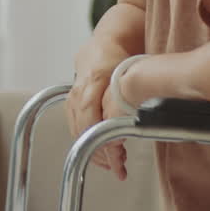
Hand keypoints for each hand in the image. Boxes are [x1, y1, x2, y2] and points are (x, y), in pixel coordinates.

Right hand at [68, 37, 129, 179]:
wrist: (107, 42)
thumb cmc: (122, 56)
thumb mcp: (131, 73)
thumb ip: (130, 93)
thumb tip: (137, 117)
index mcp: (93, 80)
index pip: (90, 119)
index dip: (102, 141)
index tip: (116, 156)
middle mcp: (79, 90)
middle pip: (83, 129)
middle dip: (100, 153)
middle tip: (118, 168)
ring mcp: (73, 96)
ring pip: (78, 131)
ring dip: (95, 149)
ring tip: (114, 162)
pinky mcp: (72, 103)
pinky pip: (76, 126)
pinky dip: (89, 141)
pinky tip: (103, 150)